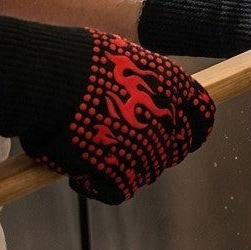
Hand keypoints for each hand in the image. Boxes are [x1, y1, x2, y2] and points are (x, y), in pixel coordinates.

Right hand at [0, 11, 213, 204]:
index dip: (192, 130)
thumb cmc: (78, 61)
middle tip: (124, 148)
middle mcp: (167, 117)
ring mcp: (146, 146)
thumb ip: (143, 83)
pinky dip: (100, 186)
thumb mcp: (124, 59)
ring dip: (124, 168)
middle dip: (154, 151)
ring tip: (94, 156)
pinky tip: (82, 176)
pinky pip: (119, 190)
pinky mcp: (119, 171)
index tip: (181, 137)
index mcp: (173, 84)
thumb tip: (143, 96)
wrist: (48, 77)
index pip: (202, 116)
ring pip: (147, 172)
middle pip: (175, 149)